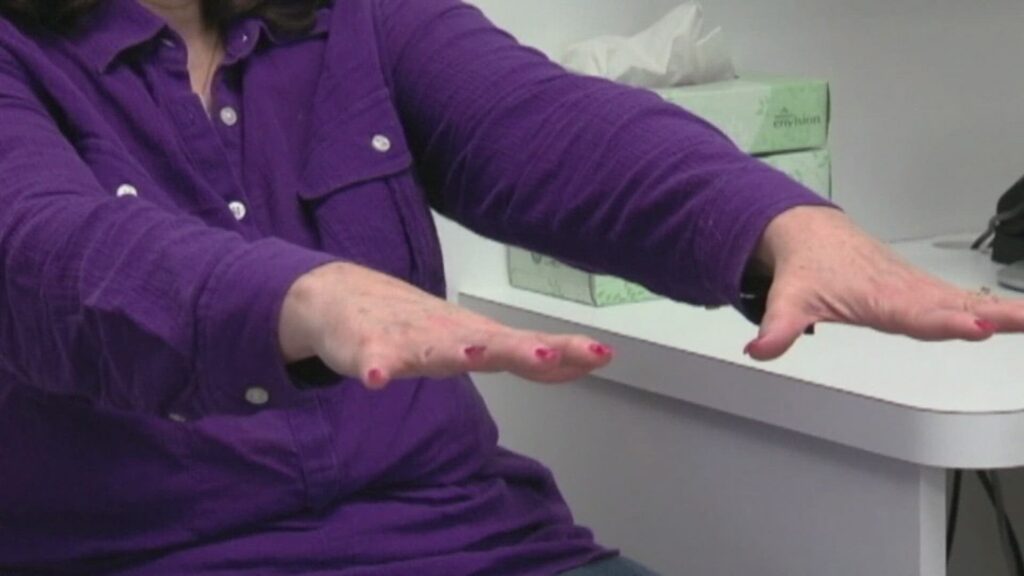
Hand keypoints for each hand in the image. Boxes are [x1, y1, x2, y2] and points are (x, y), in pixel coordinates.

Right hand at [279, 262, 613, 388]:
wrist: (340, 295)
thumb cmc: (415, 323)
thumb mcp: (471, 340)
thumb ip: (518, 354)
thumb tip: (569, 362)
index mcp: (475, 336)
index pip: (528, 346)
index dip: (563, 353)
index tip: (601, 354)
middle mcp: (448, 334)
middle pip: (488, 343)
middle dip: (518, 349)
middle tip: (544, 351)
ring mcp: (406, 339)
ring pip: (432, 348)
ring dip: (455, 350)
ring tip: (472, 354)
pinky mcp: (365, 347)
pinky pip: (370, 360)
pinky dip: (375, 368)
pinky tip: (376, 378)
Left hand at [746, 206, 1023, 360]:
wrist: (811, 234)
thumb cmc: (806, 266)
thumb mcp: (788, 299)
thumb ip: (776, 329)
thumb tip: (758, 350)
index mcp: (878, 297)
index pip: (916, 314)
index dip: (945, 322)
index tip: (975, 326)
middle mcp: (904, 291)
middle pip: (953, 307)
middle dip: (990, 316)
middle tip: (1019, 322)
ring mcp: (918, 288)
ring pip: (966, 301)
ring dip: (1004, 312)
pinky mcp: (924, 289)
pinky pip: (965, 299)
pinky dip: (996, 308)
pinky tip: (1018, 319)